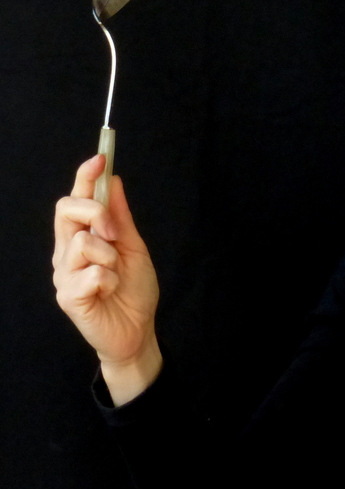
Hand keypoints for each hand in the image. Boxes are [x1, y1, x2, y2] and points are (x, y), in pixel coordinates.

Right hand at [53, 155, 161, 404]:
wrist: (137, 330)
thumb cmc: (133, 291)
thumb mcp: (133, 247)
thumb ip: (121, 217)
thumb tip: (114, 181)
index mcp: (81, 238)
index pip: (74, 200)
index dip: (84, 177)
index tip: (100, 158)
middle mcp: (66, 253)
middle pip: (66, 210)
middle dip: (96, 212)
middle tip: (115, 233)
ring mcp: (63, 274)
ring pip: (83, 242)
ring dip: (109, 256)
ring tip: (115, 275)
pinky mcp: (68, 296)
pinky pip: (92, 273)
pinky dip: (109, 281)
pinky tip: (109, 292)